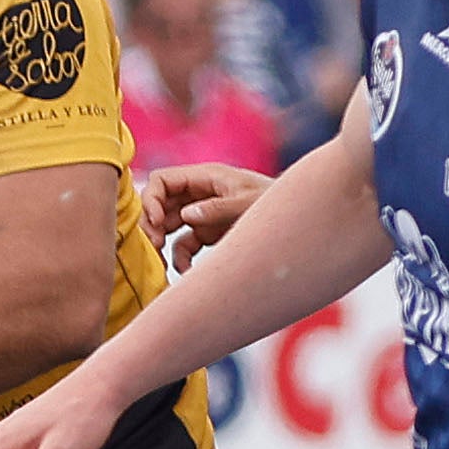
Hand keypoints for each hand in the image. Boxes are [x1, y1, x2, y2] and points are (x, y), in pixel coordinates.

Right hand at [144, 160, 272, 272]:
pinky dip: (180, 258)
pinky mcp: (207, 234)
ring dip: (160, 241)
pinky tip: (186, 271)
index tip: (158, 223)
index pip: (162, 180)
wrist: (297, 221)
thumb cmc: (275, 201)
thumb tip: (186, 216)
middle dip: (151, 223)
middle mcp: (198, 194)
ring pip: (167, 224)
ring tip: (161, 259)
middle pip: (159, 203)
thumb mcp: (247, 202)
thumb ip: (217, 208)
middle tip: (155, 244)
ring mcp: (201, 214)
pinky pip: (183, 245)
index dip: (152, 199)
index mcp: (205, 177)